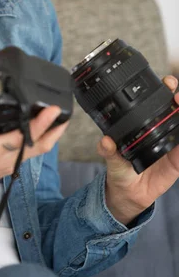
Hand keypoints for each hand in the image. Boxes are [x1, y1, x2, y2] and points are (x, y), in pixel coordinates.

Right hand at [0, 106, 68, 209]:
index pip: (20, 138)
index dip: (38, 124)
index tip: (52, 110)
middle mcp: (1, 160)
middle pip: (37, 146)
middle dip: (53, 129)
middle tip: (65, 111)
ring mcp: (4, 165)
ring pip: (35, 151)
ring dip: (49, 136)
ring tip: (59, 118)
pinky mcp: (3, 167)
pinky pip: (28, 154)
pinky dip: (39, 141)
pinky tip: (39, 130)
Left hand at [97, 76, 178, 224]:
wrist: (129, 194)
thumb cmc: (120, 171)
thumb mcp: (113, 161)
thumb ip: (109, 152)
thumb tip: (105, 141)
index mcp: (144, 126)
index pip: (157, 103)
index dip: (164, 91)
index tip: (167, 83)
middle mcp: (160, 132)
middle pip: (175, 110)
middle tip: (178, 95)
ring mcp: (171, 145)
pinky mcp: (178, 161)